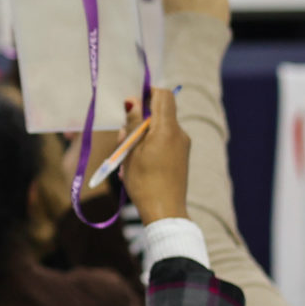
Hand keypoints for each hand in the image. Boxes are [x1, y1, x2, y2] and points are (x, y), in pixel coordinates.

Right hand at [119, 89, 188, 223]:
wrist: (165, 212)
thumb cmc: (145, 182)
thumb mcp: (132, 151)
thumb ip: (134, 124)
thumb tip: (133, 100)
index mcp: (168, 129)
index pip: (164, 95)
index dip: (148, 93)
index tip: (130, 104)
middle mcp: (179, 134)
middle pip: (159, 112)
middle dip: (138, 120)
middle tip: (122, 139)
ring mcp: (182, 146)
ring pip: (158, 128)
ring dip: (140, 136)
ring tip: (126, 158)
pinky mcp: (180, 157)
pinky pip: (163, 142)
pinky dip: (148, 146)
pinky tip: (135, 165)